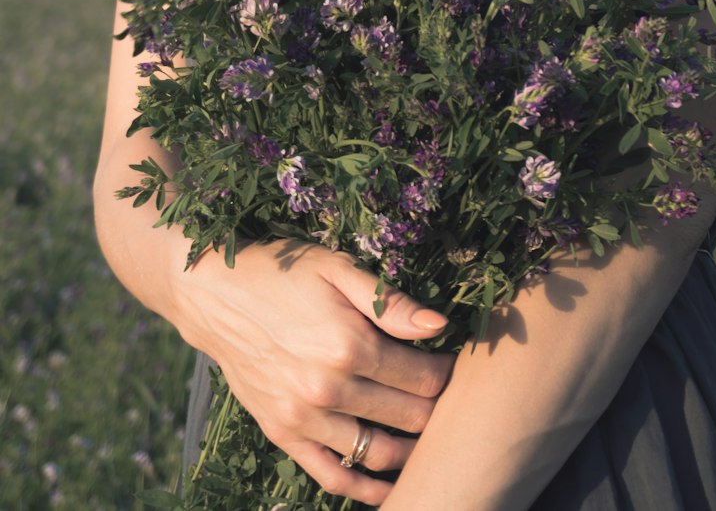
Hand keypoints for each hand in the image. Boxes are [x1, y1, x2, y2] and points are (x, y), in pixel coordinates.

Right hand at [175, 238, 453, 503]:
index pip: (421, 377)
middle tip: (451, 403)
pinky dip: (364, 489)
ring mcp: (303, 418)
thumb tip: (440, 324)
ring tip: (429, 439)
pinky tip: (389, 486)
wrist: (216, 295)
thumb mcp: (337, 269)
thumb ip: (389, 302)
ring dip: (410, 451)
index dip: (446, 375)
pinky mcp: (283, 434)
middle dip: (435, 412)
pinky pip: (331, 475)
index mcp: (349, 345)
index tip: (457, 367)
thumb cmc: (282, 271)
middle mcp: (328, 389)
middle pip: (406, 417)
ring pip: (376, 453)